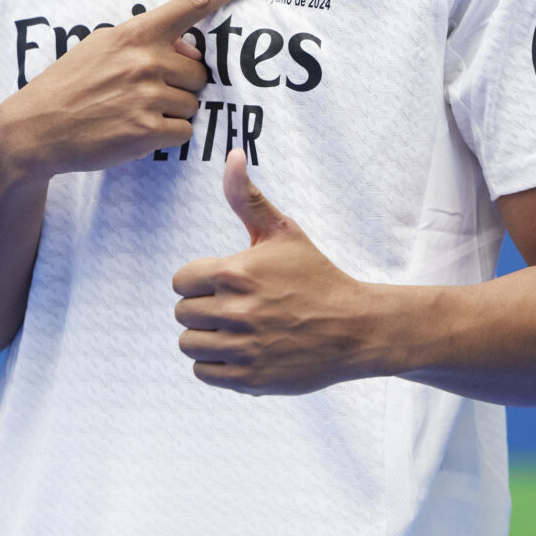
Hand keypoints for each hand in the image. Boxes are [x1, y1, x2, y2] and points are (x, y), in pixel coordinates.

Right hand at [0, 0, 270, 179]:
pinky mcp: (147, 130)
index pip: (194, 1)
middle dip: (181, 82)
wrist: (35, 129)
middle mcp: (146, 59)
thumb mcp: (102, 47)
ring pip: (193, 102)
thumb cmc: (69, 85)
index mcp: (136, 32)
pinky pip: (184, 131)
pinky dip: (166, 135)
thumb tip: (186, 46)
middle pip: (199, 69)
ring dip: (172, 110)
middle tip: (144, 92)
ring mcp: (147, 95)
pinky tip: (135, 131)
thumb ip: (144, 41)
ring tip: (133, 112)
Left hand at [170, 150, 388, 395]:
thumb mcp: (283, 232)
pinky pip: (204, 372)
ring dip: (207, 338)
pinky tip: (240, 351)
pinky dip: (216, 365)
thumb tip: (231, 156)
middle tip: (234, 308)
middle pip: (182, 313)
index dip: (199, 282)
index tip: (223, 285)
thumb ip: (248, 197)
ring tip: (236, 330)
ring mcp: (241, 348)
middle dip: (203, 309)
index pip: (181, 281)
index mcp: (234, 272)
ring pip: (189, 344)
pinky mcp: (249, 379)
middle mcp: (234, 311)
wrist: (354, 328)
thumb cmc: (315, 275)